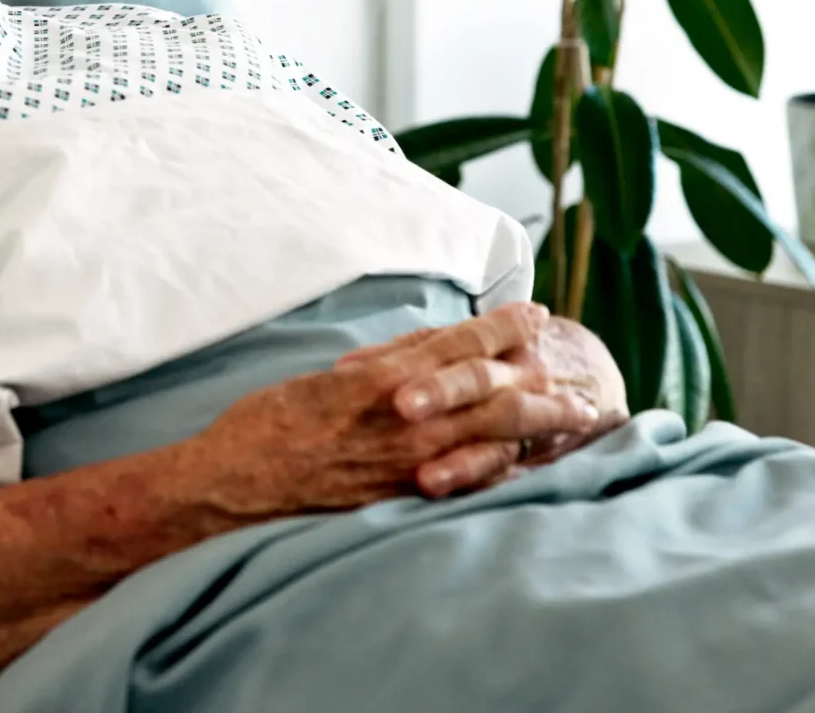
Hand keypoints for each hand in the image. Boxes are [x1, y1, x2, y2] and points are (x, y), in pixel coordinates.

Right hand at [187, 303, 607, 521]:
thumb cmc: (268, 425)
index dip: (504, 327)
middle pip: (495, 395)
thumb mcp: (326, 377)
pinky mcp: (403, 499)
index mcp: (384, 380)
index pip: (461, 344)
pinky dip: (503, 469)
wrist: (234, 486)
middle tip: (579, 380)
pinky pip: (468, 482)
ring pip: (492, 439)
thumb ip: (382, 365)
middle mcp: (406, 420)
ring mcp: (409, 464)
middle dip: (542, 384)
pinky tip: (524, 465)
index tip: (536, 315)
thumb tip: (429, 349)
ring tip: (573, 421)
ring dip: (537, 427)